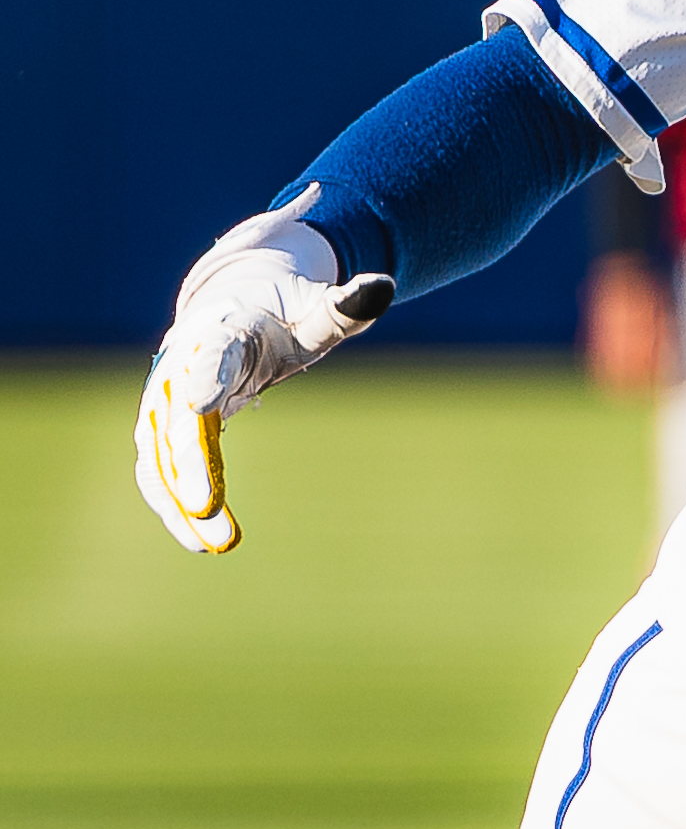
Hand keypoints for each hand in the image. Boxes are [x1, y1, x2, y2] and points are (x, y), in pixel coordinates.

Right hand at [133, 185, 393, 553]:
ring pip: (160, 453)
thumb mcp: (314, 309)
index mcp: (222, 329)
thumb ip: (344, 307)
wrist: (233, 306)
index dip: (206, 376)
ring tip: (208, 542)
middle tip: (207, 506)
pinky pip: (159, 469)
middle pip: (177, 418)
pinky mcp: (162, 428)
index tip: (201, 405)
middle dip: (189, 464)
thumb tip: (384, 286)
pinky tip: (196, 538)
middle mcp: (182, 366)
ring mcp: (165, 399)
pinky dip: (172, 503)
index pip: (212, 352)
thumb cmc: (281, 313)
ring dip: (177, 498)